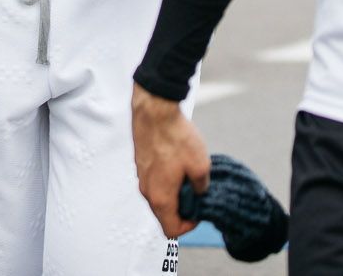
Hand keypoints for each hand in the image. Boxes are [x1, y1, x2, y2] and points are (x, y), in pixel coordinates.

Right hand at [132, 84, 208, 238]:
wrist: (154, 111)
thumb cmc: (175, 138)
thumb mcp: (201, 165)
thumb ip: (202, 186)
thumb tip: (199, 191)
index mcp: (161, 197)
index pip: (171, 230)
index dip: (188, 227)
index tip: (198, 212)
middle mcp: (147, 191)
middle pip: (164, 214)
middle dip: (182, 208)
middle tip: (196, 192)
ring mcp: (142, 177)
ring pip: (159, 195)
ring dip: (175, 191)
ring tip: (188, 173)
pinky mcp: (141, 163)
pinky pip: (155, 180)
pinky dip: (167, 178)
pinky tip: (178, 161)